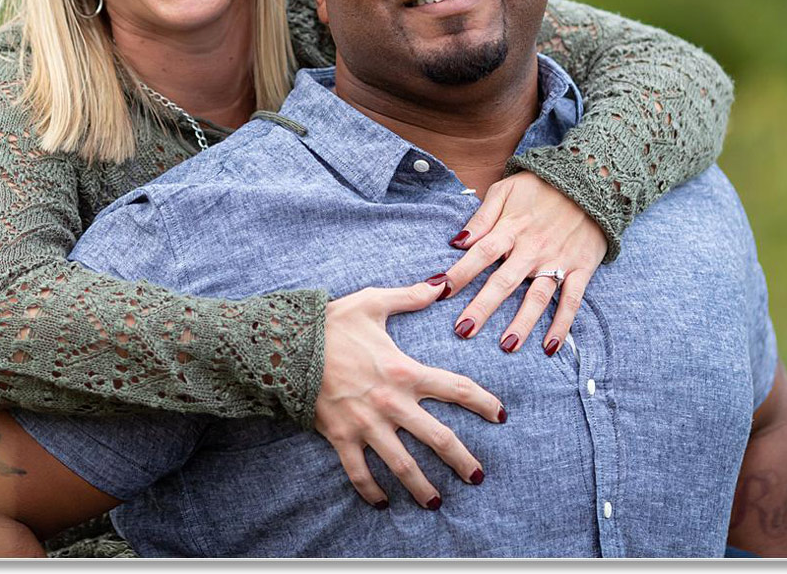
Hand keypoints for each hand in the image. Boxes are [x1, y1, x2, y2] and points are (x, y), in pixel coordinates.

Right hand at [315, 278, 506, 509]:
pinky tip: (382, 503)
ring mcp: (366, 424)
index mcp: (405, 370)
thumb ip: (410, 296)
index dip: (483, 403)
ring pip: (403, 465)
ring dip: (422, 488)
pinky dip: (371, 491)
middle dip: (462, 460)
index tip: (500, 415)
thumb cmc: (331, 323)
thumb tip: (441, 283)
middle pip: (438, 438)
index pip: (456, 389)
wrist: (285, 344)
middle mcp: (391, 402)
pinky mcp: (341, 437)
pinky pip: (359, 472)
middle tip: (477, 476)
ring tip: (437, 503)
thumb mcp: (372, 302)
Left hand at [443, 173, 607, 354]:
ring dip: (522, 323)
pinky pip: (571, 301)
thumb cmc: (541, 187)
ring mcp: (558, 261)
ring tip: (506, 346)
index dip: (459, 273)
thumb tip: (456, 242)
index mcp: (511, 228)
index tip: (438, 292)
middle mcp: (532, 248)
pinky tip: (550, 347)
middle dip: (482, 308)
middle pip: (504, 282)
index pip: (480, 254)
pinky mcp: (581, 269)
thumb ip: (481, 217)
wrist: (591, 180)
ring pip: (537, 297)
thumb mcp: (506, 190)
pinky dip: (562, 325)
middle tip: (463, 331)